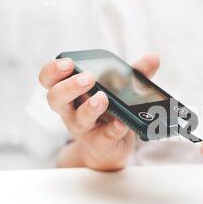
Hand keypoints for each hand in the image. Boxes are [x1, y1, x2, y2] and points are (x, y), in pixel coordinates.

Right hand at [38, 54, 159, 170]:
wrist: (112, 145)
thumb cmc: (110, 110)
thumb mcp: (121, 89)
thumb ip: (135, 73)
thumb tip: (153, 58)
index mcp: (71, 92)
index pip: (49, 79)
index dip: (53, 71)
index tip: (67, 63)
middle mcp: (71, 111)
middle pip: (56, 98)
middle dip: (69, 87)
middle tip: (87, 79)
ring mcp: (84, 128)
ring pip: (78, 119)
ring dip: (90, 107)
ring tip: (102, 98)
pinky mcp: (100, 142)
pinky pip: (104, 136)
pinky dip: (113, 129)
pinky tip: (121, 122)